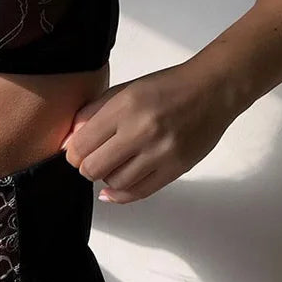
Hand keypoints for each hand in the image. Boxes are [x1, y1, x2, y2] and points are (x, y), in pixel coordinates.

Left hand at [61, 60, 237, 202]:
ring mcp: (160, 152)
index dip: (73, 153)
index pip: (80, 145)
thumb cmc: (168, 87)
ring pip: (114, 183)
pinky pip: (139, 192)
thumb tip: (68, 143)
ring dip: (107, 177)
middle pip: (93, 168)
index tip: (77, 151)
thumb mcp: (125, 90)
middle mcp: (141, 131)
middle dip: (87, 167)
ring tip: (114, 165)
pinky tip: (113, 189)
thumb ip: (93, 114)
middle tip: (93, 160)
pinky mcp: (176, 169)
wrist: (213, 90)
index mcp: (125, 107)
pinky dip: (120, 194)